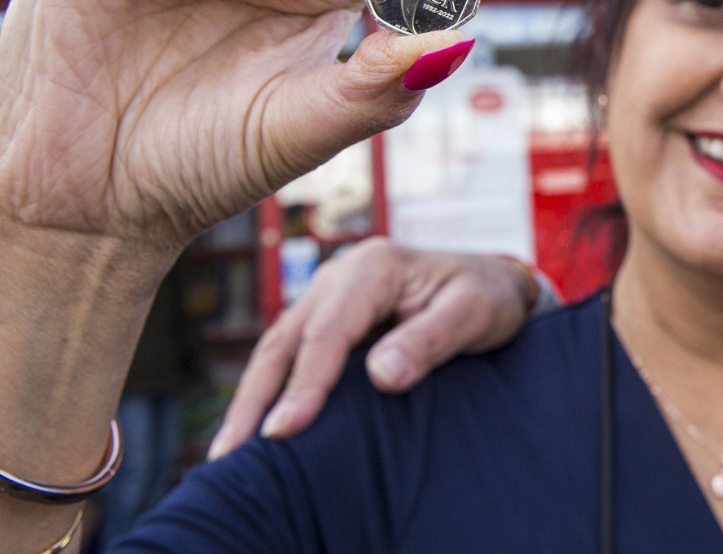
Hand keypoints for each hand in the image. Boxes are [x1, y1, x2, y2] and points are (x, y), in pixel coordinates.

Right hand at [208, 238, 538, 458]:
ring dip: (252, 397)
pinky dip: (270, 388)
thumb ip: (429, 340)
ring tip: (228, 452)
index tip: (283, 431)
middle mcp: (341, 274)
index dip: (304, 383)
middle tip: (231, 455)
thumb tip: (382, 376)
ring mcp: (329, 294)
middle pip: (287, 338)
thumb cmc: (487, 297)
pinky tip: (257, 426)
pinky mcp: (328, 316)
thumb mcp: (473, 313)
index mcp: (374, 266)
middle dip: (256, 398)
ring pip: (278, 346)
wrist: (494, 283)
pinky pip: (291, 352)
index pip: (328, 330)